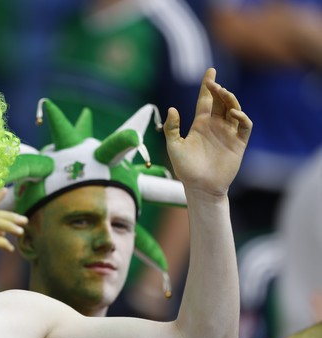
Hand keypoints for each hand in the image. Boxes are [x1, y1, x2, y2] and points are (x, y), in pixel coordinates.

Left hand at [163, 68, 251, 196]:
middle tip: (214, 83)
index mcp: (200, 124)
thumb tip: (172, 109)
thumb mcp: (174, 146)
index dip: (208, 85)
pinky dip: (242, 117)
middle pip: (221, 102)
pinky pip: (244, 126)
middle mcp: (216, 126)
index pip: (206, 100)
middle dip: (219, 90)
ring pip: (234, 110)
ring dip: (230, 100)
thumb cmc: (185, 168)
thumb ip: (171, 128)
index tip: (211, 71)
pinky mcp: (238, 143)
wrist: (200, 187)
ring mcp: (228, 133)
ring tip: (223, 93)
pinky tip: (234, 113)